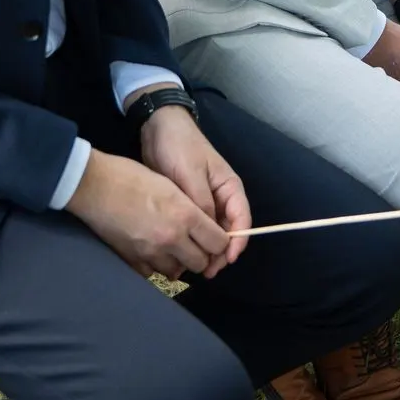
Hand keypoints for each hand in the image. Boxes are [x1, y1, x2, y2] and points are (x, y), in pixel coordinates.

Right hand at [65, 146, 235, 281]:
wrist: (93, 185)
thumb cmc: (131, 176)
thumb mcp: (169, 185)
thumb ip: (190, 209)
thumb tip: (203, 227)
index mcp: (185, 215)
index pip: (218, 242)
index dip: (220, 240)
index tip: (214, 236)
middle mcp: (172, 239)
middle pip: (201, 262)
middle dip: (202, 254)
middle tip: (195, 243)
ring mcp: (150, 253)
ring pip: (178, 271)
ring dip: (179, 261)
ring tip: (172, 246)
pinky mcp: (132, 260)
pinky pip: (153, 273)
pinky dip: (156, 265)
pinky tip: (152, 250)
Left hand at [139, 105, 250, 276]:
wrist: (158, 128)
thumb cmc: (179, 147)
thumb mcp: (190, 175)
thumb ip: (201, 203)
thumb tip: (208, 232)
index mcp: (229, 187)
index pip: (242, 220)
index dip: (237, 242)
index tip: (226, 259)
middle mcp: (221, 197)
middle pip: (228, 231)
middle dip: (219, 252)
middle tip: (205, 271)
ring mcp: (205, 201)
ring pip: (211, 232)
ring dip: (205, 249)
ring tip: (192, 267)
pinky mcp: (188, 204)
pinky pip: (196, 227)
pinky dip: (193, 240)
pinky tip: (182, 252)